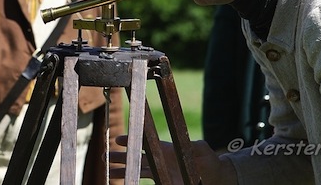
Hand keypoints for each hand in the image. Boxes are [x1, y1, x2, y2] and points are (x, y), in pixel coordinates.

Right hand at [109, 135, 237, 184]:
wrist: (216, 177)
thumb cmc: (210, 162)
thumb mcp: (204, 151)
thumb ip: (196, 146)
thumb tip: (193, 143)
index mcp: (166, 150)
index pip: (146, 145)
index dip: (132, 141)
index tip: (118, 140)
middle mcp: (161, 161)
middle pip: (137, 158)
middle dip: (121, 157)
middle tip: (105, 156)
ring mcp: (162, 172)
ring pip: (138, 170)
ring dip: (124, 170)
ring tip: (108, 172)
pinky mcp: (164, 182)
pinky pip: (146, 180)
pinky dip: (134, 180)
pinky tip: (125, 182)